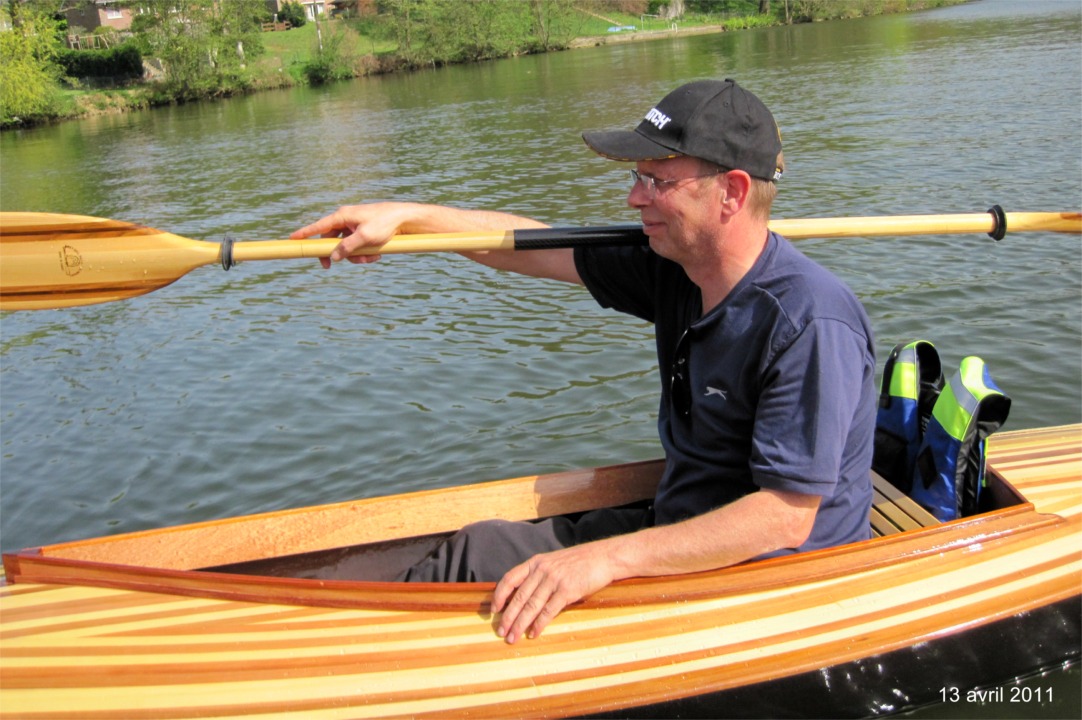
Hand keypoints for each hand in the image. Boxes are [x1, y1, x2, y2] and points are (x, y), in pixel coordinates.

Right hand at [290, 203, 414, 267]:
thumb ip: (347, 248)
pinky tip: (377, 254)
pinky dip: (365, 253)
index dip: (304, 233)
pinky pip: (357, 247)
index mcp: (342, 216)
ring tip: (371, 257)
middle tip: (327, 267)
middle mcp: (346, 219)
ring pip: (346, 247)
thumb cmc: (385, 223)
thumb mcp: (365, 238)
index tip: (291, 239)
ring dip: (356, 256)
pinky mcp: (364, 232)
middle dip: (335, 255)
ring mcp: (355, 226)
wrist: (405, 219)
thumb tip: (333, 257)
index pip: (318, 226)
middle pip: (330, 240)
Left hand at [491, 542, 615, 643]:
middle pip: (519, 596)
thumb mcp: (554, 562)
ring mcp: (554, 580)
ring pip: (531, 606)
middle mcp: (542, 570)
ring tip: (512, 637)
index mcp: (536, 562)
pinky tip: (534, 633)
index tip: (494, 610)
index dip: (500, 595)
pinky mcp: (567, 590)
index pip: (510, 578)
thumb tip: (523, 596)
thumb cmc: (579, 562)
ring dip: (520, 624)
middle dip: (508, 617)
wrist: (603, 557)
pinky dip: (539, 624)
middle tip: (500, 632)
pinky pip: (549, 611)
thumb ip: (539, 575)